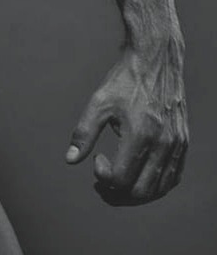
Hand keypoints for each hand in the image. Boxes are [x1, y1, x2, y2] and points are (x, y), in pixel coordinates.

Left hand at [65, 44, 187, 205]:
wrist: (155, 60)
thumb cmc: (125, 80)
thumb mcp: (99, 103)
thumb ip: (84, 133)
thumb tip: (71, 160)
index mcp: (141, 134)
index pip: (121, 179)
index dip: (103, 178)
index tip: (96, 160)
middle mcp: (163, 144)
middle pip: (141, 192)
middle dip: (117, 194)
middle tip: (102, 183)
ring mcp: (176, 145)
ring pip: (159, 189)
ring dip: (136, 194)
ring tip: (118, 183)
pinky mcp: (183, 142)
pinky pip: (173, 177)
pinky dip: (156, 186)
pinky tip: (140, 177)